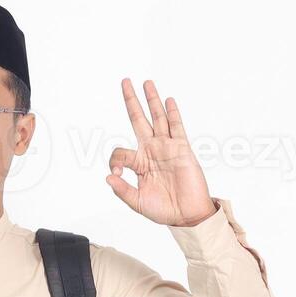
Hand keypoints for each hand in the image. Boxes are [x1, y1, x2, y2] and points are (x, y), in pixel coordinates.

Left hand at [106, 78, 216, 227]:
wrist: (187, 215)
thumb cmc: (164, 209)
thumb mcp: (137, 202)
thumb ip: (122, 190)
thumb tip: (108, 177)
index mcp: (139, 163)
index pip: (120, 152)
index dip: (114, 161)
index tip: (117, 173)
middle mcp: (152, 151)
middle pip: (139, 119)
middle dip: (132, 101)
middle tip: (125, 81)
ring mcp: (167, 148)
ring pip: (158, 118)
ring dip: (152, 100)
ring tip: (147, 83)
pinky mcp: (182, 149)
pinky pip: (176, 127)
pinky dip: (172, 113)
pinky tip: (168, 100)